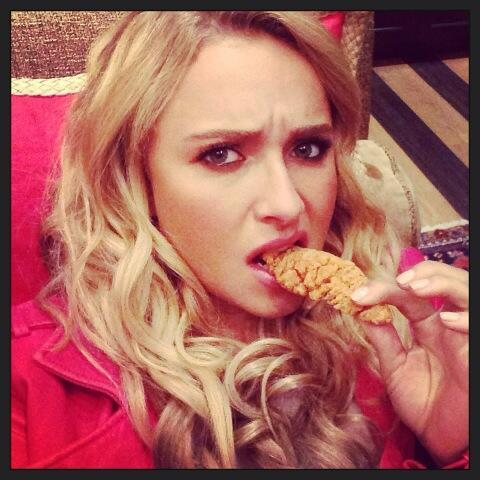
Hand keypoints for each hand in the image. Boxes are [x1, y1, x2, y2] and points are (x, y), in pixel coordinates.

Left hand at [351, 261, 467, 465]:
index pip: (408, 295)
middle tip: (397, 280)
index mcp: (427, 326)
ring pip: (466, 294)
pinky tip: (448, 321)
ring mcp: (464, 338)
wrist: (441, 439)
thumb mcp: (395, 366)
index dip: (383, 289)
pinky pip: (478, 330)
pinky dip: (466, 320)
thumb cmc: (423, 403)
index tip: (356, 294)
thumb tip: (359, 307)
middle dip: (422, 273)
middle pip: (443, 281)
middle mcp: (448, 326)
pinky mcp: (476, 355)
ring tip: (414, 286)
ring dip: (441, 283)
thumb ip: (382, 337)